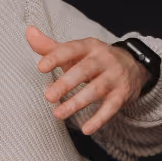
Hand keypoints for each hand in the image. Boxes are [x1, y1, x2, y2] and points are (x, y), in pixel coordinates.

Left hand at [26, 26, 151, 134]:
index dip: (56, 57)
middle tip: (48, 97)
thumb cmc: (94, 60)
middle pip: (84, 70)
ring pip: (96, 90)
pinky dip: (99, 119)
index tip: (41, 67)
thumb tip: (28, 31)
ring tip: (58, 114)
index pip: (71, 49)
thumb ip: (50, 46)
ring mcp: (114, 76)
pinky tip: (86, 129)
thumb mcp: (75, 52)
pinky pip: (111, 108)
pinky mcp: (122, 94)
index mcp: (89, 46)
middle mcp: (103, 59)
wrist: (133, 66)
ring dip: (77, 103)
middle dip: (66, 83)